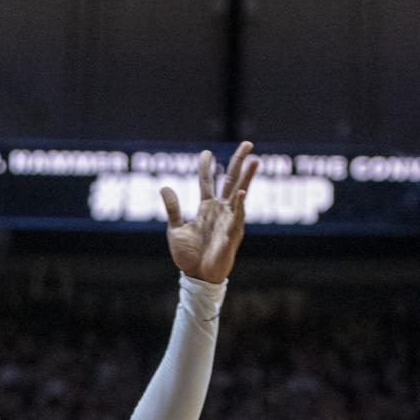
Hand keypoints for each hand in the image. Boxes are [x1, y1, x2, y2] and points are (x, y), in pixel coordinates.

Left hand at [161, 142, 257, 282]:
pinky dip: (239, 205)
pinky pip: (237, 217)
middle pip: (231, 180)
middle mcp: (221, 210)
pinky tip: (241, 193)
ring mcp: (229, 220)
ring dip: (247, 178)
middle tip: (247, 143)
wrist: (196, 276)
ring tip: (254, 160)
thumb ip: (172, 208)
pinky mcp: (233, 234)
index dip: (206, 167)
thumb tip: (164, 186)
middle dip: (239, 162)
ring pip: (240, 194)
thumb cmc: (188, 256)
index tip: (205, 152)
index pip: (207, 181)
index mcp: (207, 208)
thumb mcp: (175, 229)